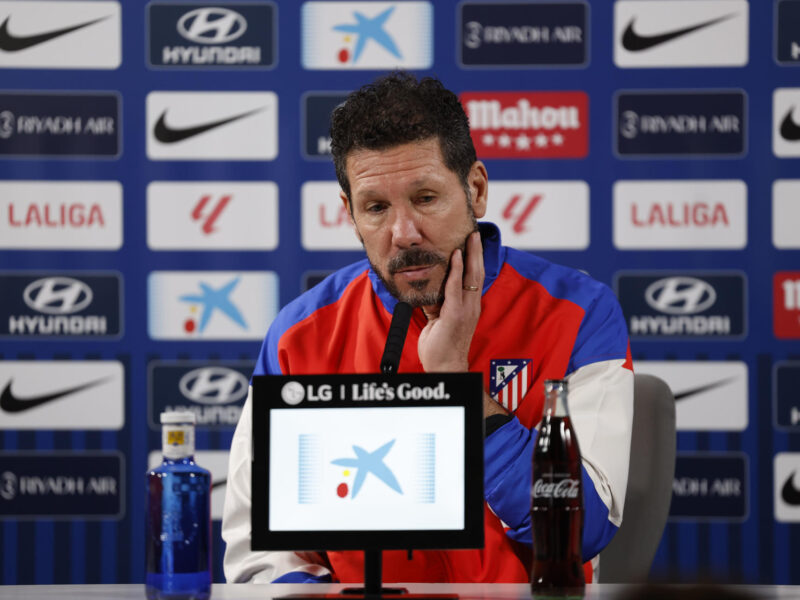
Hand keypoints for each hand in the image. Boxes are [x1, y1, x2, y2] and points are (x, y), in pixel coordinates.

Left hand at [417, 231, 483, 371]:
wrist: (445, 367)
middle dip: (476, 251)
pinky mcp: (455, 314)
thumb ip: (437, 302)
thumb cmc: (441, 346)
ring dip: (471, 255)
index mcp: (469, 306)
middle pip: (477, 272)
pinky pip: (456, 288)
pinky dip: (456, 270)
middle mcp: (471, 306)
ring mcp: (466, 310)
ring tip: (470, 237)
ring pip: (471, 276)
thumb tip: (430, 288)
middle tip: (474, 232)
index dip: (475, 260)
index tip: (473, 242)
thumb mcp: (438, 319)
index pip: (474, 278)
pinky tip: (456, 256)